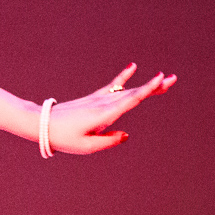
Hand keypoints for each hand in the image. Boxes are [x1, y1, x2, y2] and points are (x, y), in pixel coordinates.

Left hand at [45, 63, 175, 154]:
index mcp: (103, 115)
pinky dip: (123, 78)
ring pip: (125, 90)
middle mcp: (102, 104)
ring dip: (144, 85)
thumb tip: (125, 134)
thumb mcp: (85, 147)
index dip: (146, 90)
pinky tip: (132, 67)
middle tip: (173, 79)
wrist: (41, 124)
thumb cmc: (63, 138)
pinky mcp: (93, 99)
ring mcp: (97, 100)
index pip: (129, 100)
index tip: (160, 79)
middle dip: (153, 87)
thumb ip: (108, 142)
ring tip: (163, 78)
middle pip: (132, 93)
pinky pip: (112, 87)